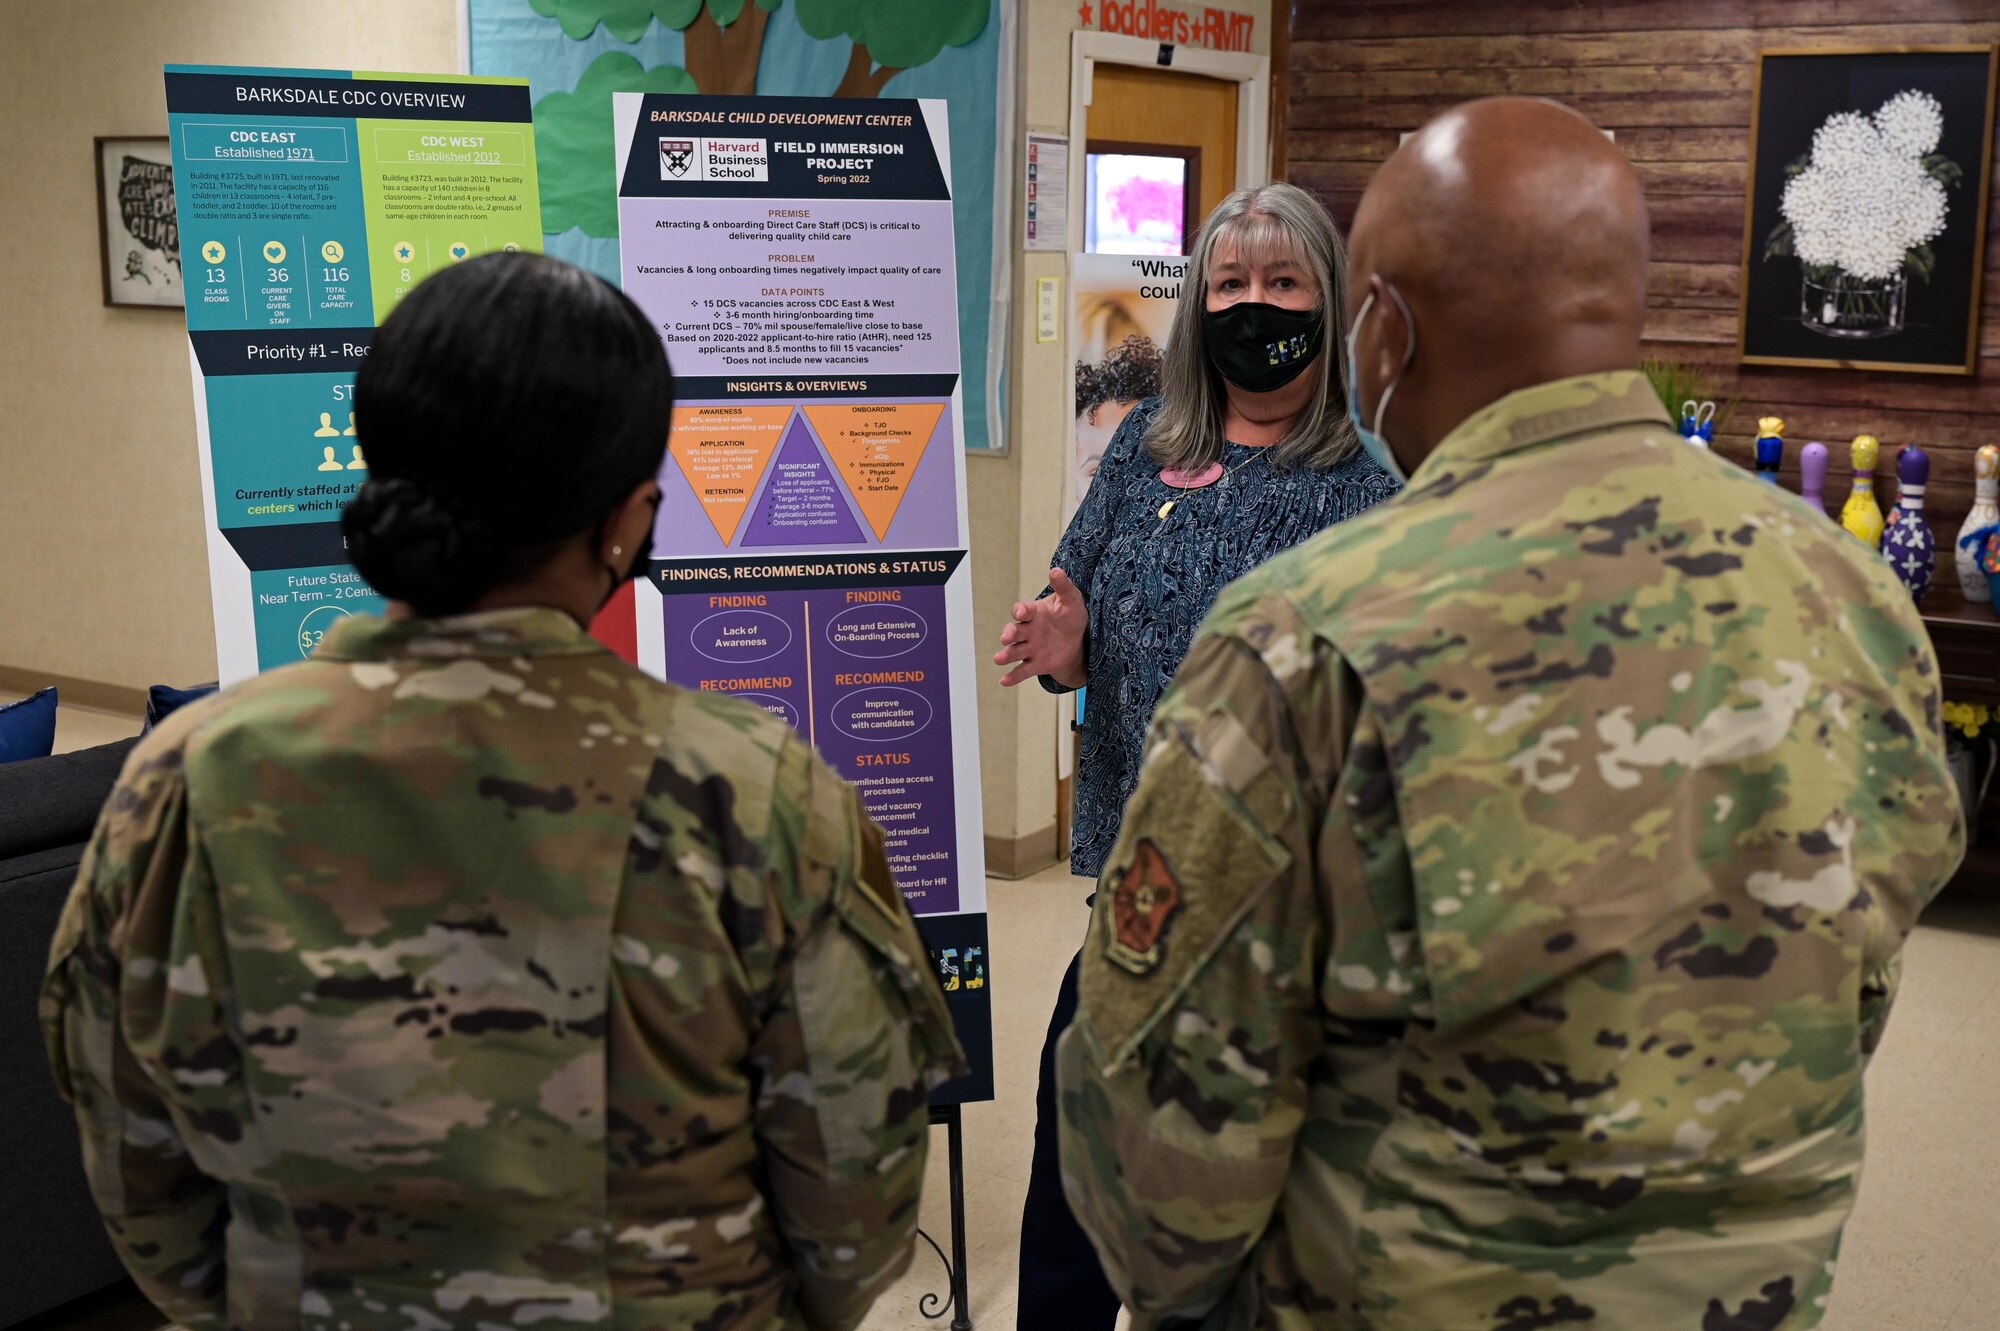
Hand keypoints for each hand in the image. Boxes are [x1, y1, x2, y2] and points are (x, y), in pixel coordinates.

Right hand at [995, 568, 1087, 687]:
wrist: (1077, 640)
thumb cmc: (1070, 616)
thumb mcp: (1072, 601)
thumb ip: (1064, 587)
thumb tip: (1056, 570)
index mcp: (1034, 613)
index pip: (1023, 610)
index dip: (1021, 610)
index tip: (1020, 612)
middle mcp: (1028, 630)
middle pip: (1015, 631)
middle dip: (1009, 634)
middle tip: (1006, 638)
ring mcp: (1030, 648)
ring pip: (1014, 651)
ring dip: (1006, 655)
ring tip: (998, 659)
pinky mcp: (1035, 664)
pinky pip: (1022, 671)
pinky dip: (1012, 676)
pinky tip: (1004, 681)